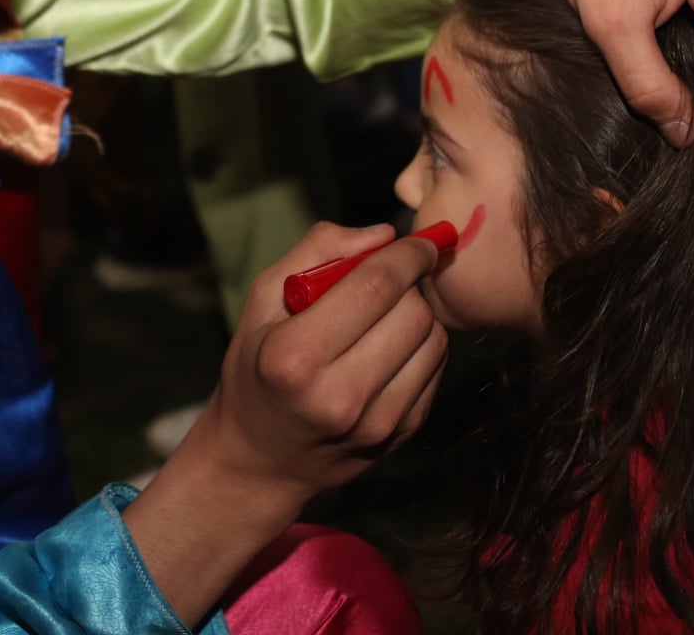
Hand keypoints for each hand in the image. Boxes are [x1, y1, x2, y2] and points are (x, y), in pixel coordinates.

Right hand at [198, 222, 445, 494]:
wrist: (261, 459)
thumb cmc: (258, 367)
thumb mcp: (264, 301)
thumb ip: (317, 252)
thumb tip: (384, 234)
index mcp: (294, 357)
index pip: (375, 287)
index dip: (406, 254)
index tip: (418, 240)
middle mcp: (339, 396)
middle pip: (412, 312)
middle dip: (408, 285)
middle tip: (386, 282)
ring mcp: (375, 423)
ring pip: (433, 340)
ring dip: (417, 316)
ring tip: (383, 318)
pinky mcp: (401, 436)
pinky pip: (436, 369)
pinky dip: (421, 347)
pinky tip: (389, 348)